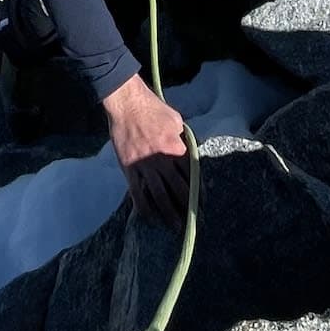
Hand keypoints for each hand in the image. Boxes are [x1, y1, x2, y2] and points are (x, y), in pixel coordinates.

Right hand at [103, 73, 189, 227]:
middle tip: (194, 221)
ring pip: (160, 195)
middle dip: (188, 207)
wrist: (127, 103)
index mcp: (177, 148)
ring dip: (169, 213)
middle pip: (179, 189)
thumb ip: (183, 138)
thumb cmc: (153, 107)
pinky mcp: (130, 169)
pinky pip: (137, 193)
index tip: (202, 204)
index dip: (198, 192)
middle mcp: (163, 160)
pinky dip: (144, 208)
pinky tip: (150, 218)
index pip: (192, 176)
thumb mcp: (176, 120)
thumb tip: (188, 150)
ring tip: (176, 227)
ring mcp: (145, 166)